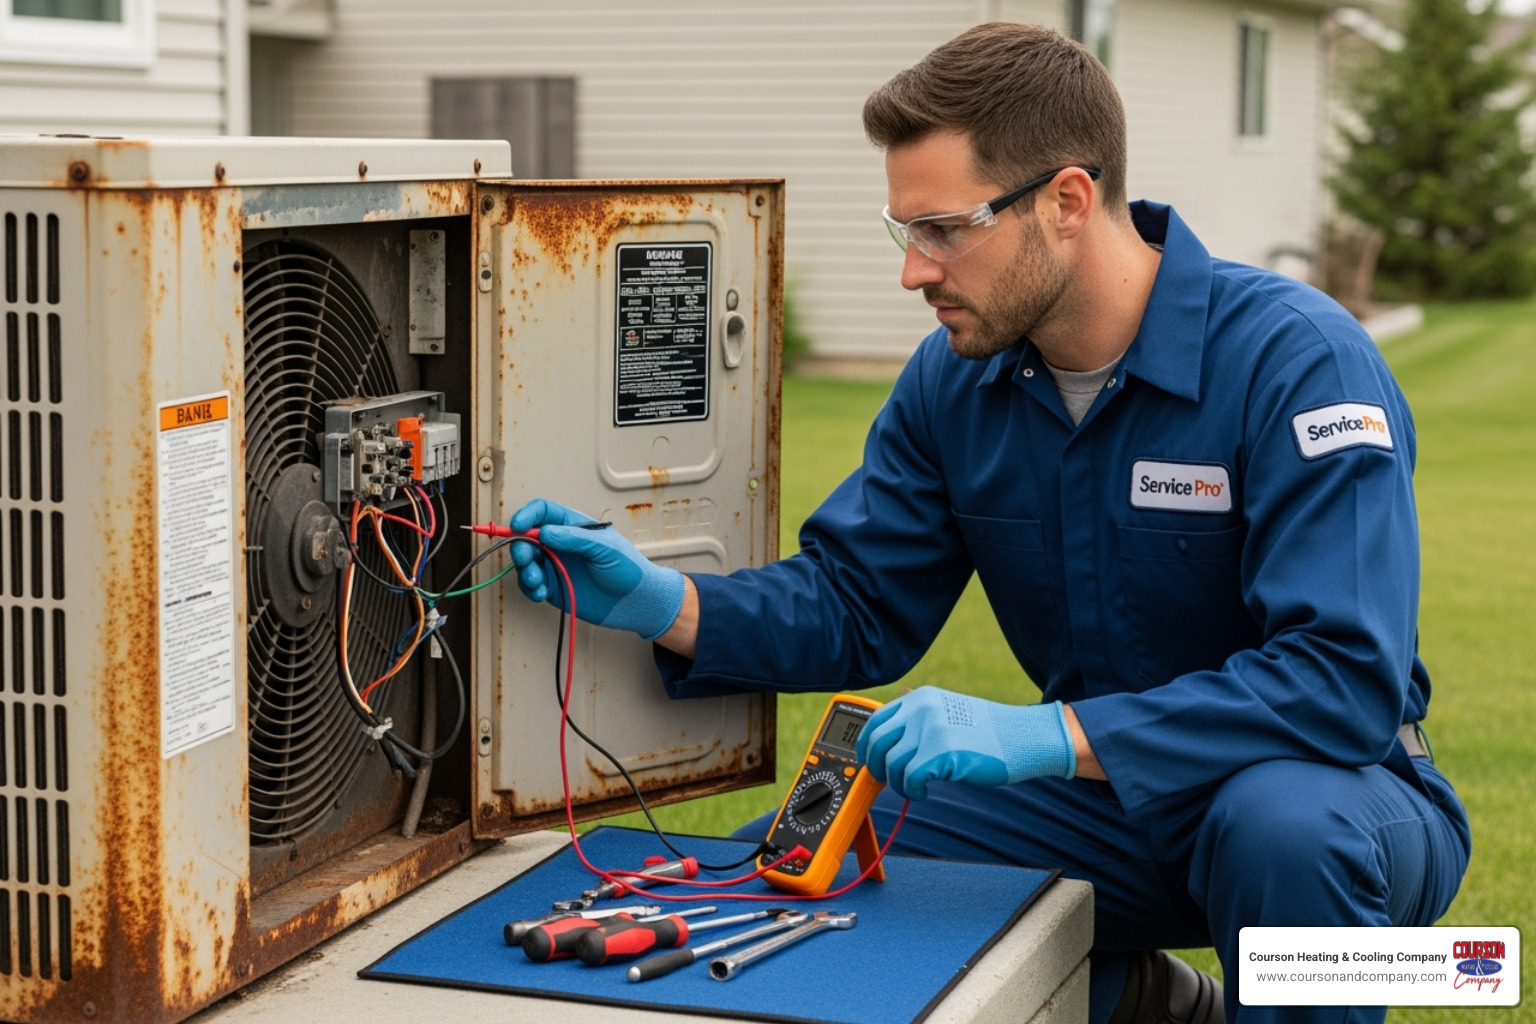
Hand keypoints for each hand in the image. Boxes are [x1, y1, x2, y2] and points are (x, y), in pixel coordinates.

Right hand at [509, 498, 684, 640]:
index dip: (527, 516)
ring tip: (537, 581)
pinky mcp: (555, 587)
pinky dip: (530, 588)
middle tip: (526, 558)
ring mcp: (556, 565)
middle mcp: (561, 544)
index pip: (543, 512)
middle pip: (527, 537)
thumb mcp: (605, 548)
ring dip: (525, 570)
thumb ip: (574, 538)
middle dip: (520, 546)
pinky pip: (532, 585)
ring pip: (527, 563)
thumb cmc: (629, 569)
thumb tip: (544, 532)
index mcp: (573, 526)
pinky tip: (541, 593)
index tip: (518, 526)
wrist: (637, 602)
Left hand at [855, 687, 1075, 799]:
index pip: (875, 719)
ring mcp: (930, 729)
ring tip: (914, 788)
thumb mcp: (948, 710)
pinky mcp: (941, 753)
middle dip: (876, 767)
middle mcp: (920, 709)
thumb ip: (919, 717)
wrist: (1023, 737)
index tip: (869, 761)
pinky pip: (909, 778)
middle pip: (876, 742)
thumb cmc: (988, 731)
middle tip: (887, 780)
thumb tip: (891, 728)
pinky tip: (924, 792)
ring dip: (898, 783)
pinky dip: (912, 790)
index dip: (866, 745)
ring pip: (891, 764)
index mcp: (919, 698)